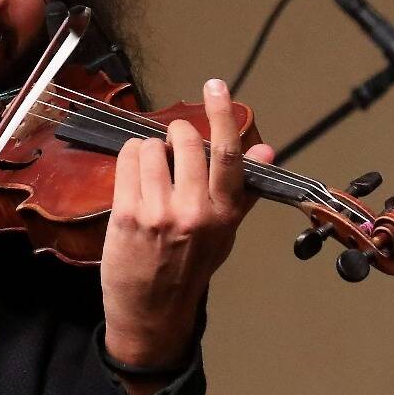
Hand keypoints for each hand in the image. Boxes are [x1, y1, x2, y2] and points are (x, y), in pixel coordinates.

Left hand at [100, 79, 274, 390]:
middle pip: (184, 140)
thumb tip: (266, 147)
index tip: (216, 85)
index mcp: (224, 212)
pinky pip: (127, 161)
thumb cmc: (191, 267)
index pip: (227, 152)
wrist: (153, 309)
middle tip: (173, 150)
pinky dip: (130, 160)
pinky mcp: (126, 214)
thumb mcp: (226, 232)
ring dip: (149, 150)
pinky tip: (135, 179)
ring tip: (152, 174)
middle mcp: (194, 210)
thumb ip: (243, 188)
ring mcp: (158, 212)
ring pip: (150, 146)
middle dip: (176, 135)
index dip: (222, 113)